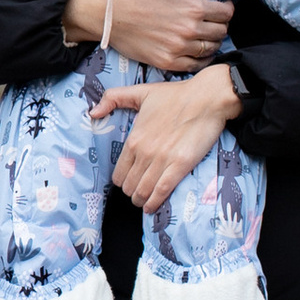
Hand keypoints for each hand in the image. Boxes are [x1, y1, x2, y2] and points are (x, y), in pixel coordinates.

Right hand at [66, 0, 231, 74]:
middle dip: (220, 25)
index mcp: (193, 6)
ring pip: (210, 50)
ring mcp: (178, 48)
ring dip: (211, 42)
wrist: (105, 12)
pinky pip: (194, 66)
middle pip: (221, 32)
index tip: (222, 8)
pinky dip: (200, 60)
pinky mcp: (166, 62)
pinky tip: (197, 52)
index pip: (226, 13)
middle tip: (213, 22)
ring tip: (205, 36)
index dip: (226, 9)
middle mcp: (190, 29)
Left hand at [95, 66, 243, 211]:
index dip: (121, 181)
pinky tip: (152, 207)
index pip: (119, 172)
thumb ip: (113, 98)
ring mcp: (162, 160)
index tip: (127, 182)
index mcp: (134, 139)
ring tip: (144, 202)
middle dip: (131, 192)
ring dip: (141, 200)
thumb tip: (93, 113)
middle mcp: (144, 152)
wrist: (207, 98)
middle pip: (129, 185)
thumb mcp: (141, 92)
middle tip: (137, 193)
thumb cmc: (176, 95)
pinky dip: (154, 203)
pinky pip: (161, 191)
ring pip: (143, 192)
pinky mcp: (180, 166)